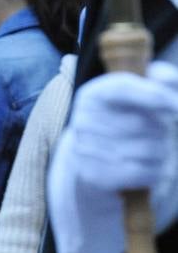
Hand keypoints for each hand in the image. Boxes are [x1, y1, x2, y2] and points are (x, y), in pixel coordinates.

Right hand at [71, 61, 177, 193]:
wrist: (96, 158)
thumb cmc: (126, 119)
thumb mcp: (138, 93)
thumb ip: (159, 78)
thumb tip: (168, 79)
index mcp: (94, 94)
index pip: (123, 88)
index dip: (154, 95)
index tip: (175, 104)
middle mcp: (84, 119)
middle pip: (144, 124)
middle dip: (162, 130)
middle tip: (158, 132)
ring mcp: (87, 148)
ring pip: (150, 150)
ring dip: (163, 152)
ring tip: (154, 149)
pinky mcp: (95, 174)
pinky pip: (144, 173)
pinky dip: (156, 171)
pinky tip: (149, 166)